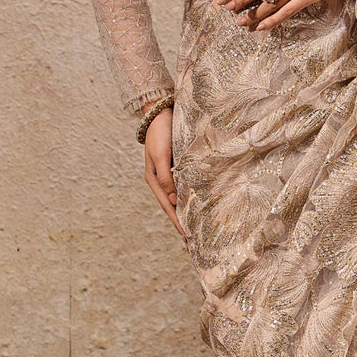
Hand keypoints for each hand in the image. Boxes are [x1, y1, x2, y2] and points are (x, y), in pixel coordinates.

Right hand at [142, 104, 187, 246]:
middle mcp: (163, 180)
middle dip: (183, 224)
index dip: (178, 223)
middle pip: (174, 207)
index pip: (168, 207)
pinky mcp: (180, 167)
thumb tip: (173, 199)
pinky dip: (193, 199)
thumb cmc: (161, 132)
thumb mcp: (160, 155)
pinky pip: (187, 187)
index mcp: (154, 180)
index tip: (187, 239)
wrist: (162, 112)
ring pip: (181, 199)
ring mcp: (171, 174)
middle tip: (194, 244)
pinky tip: (201, 206)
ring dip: (189, 214)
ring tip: (199, 230)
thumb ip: (166, 177)